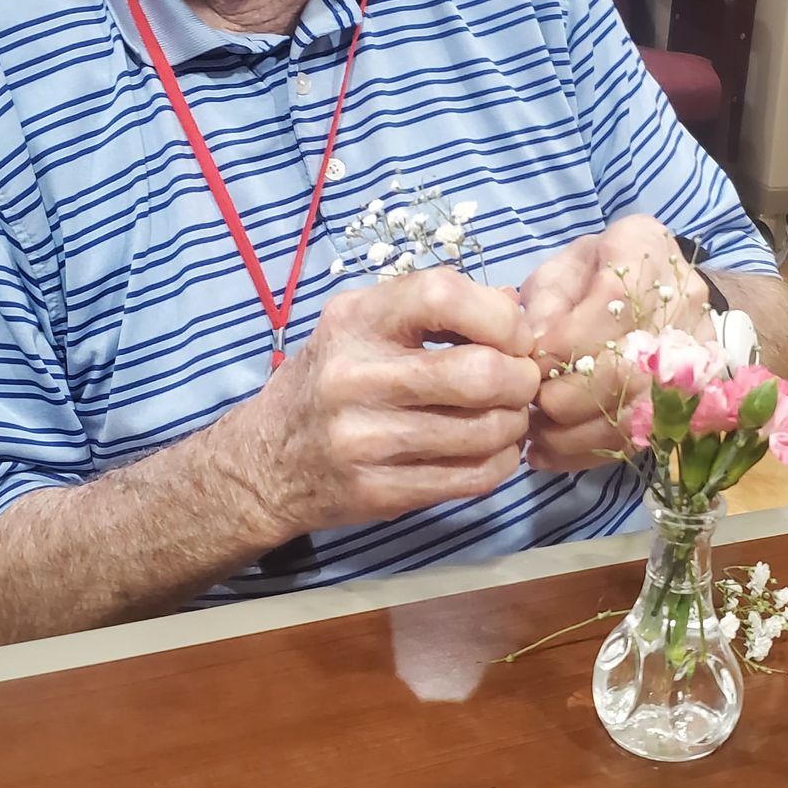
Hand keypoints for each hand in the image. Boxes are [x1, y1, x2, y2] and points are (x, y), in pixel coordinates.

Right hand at [237, 269, 540, 536]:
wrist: (266, 464)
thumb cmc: (328, 381)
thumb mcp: (362, 326)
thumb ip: (433, 308)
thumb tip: (516, 303)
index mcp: (354, 321)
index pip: (442, 295)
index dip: (499, 315)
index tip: (513, 335)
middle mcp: (354, 377)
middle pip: (478, 373)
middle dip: (520, 378)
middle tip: (521, 382)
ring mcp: (365, 440)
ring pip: (485, 431)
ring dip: (515, 424)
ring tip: (508, 417)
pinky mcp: (379, 492)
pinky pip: (472, 478)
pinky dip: (501, 462)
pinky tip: (493, 450)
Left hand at [520, 215, 710, 473]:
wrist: (661, 289)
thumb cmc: (597, 273)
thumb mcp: (561, 269)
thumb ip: (546, 304)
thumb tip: (533, 351)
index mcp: (644, 249)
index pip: (615, 303)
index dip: (567, 343)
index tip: (529, 366)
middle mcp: (683, 300)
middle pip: (630, 366)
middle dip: (568, 396)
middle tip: (529, 406)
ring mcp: (696, 354)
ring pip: (638, 412)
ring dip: (575, 434)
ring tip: (535, 436)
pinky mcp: (694, 399)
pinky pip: (642, 439)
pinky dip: (590, 453)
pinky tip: (552, 452)